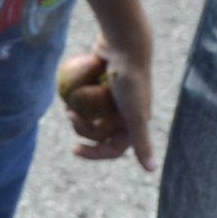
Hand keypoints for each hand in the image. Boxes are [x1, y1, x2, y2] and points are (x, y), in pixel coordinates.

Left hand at [58, 37, 155, 169]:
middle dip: (82, 129)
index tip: (74, 149)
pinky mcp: (102, 85)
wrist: (123, 46)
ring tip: (67, 107)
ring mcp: (114, 100)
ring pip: (90, 117)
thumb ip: (142, 142)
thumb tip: (152, 171)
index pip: (112, 149)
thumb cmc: (129, 80)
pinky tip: (64, 97)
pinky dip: (76, 99)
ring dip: (77, 115)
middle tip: (70, 115)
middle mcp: (127, 114)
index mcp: (136, 124)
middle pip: (99, 133)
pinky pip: (85, 99)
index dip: (94, 153)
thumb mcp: (134, 115)